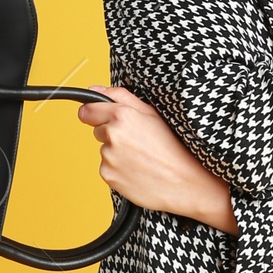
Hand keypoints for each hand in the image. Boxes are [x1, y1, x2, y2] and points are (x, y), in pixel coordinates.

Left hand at [76, 86, 236, 229]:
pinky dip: (119, 170)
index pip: (87, 110)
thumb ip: (121, 97)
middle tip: (138, 142)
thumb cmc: (174, 147)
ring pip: (105, 151)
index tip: (100, 118)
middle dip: (112, 134)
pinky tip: (138, 170)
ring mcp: (108, 157)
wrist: (185, 182)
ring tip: (142, 158)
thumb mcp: (153, 113)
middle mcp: (112, 135)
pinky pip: (108, 169)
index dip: (94, 114)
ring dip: (117, 154)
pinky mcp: (109, 176)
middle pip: (98, 131)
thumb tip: (96, 90)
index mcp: (121, 115)